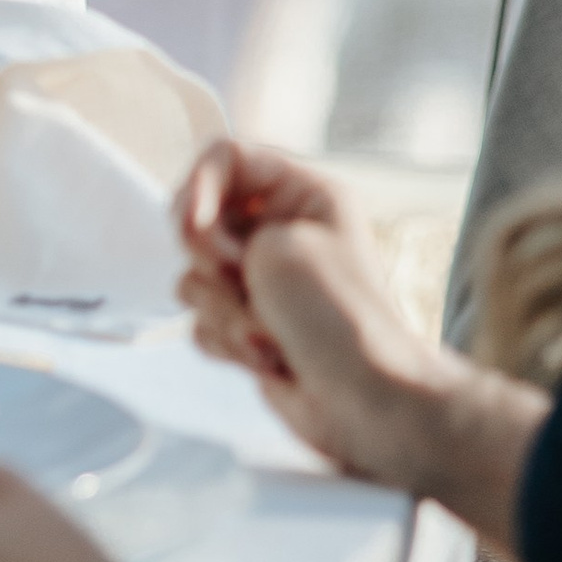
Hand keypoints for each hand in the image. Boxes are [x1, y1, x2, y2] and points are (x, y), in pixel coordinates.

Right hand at [177, 139, 448, 481]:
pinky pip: (200, 319)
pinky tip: (270, 357)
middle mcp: (279, 230)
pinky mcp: (248, 323)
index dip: (198, 188)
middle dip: (212, 262)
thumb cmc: (340, 320)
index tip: (197, 228)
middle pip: (198, 219)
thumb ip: (216, 231)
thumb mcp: (277, 249)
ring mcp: (262, 280)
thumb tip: (193, 254)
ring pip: (194, 276)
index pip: (224, 157)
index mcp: (301, 193)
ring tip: (270, 331)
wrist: (368, 404)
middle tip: (244, 281)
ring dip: (223, 309)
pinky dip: (226, 340)